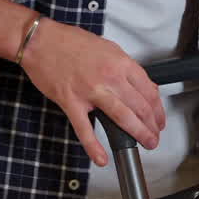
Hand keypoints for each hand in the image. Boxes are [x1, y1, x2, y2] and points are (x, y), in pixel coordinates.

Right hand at [20, 18, 164, 166]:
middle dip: (152, 126)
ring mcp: (90, 91)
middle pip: (140, 107)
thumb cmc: (71, 42)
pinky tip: (102, 158)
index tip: (159, 120)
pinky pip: (84, 128)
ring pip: (122, 117)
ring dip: (138, 133)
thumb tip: (144, 86)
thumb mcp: (109, 48)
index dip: (158, 110)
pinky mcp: (70, 102)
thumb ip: (127, 68)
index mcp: (121, 63)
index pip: (149, 92)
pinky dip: (94, 146)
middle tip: (155, 136)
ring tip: (147, 143)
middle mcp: (109, 77)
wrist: (39, 40)